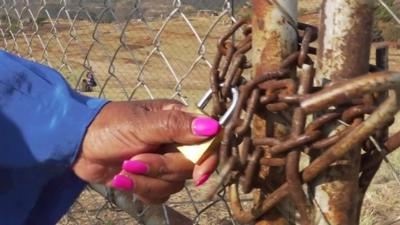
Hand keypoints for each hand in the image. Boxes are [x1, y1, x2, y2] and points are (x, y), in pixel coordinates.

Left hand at [72, 100, 219, 203]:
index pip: (208, 140)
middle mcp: (176, 140)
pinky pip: (161, 194)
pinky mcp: (153, 177)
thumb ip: (176, 126)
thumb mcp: (141, 124)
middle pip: (190, 166)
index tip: (199, 173)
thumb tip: (214, 127)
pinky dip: (142, 190)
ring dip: (147, 180)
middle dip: (161, 168)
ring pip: (175, 183)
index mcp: (178, 119)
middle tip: (134, 160)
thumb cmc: (108, 127)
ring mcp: (165, 160)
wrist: (78, 146)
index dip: (207, 158)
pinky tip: (124, 179)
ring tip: (125, 168)